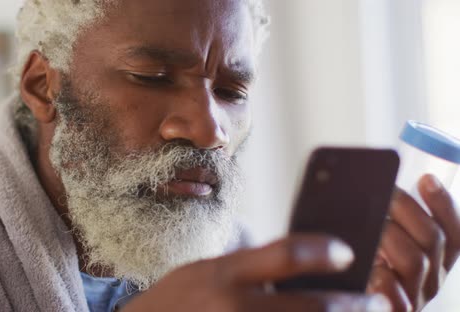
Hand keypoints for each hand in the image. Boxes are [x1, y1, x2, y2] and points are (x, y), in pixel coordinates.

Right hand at [123, 235, 390, 311]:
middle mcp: (233, 307)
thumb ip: (250, 267)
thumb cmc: (179, 299)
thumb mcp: (208, 269)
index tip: (348, 251)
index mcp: (223, 273)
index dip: (323, 251)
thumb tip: (307, 265)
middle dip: (353, 305)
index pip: (286, 254)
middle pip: (311, 308)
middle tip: (377, 302)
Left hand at [368, 175, 459, 310]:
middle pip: (433, 239)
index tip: (426, 179)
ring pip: (415, 261)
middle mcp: (432, 279)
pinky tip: (369, 265)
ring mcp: (415, 297)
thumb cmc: (361, 270)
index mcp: (436, 261)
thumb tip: (371, 184)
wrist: (349, 305)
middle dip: (407, 208)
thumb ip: (383, 220)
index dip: (444, 204)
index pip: (455, 232)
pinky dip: (382, 277)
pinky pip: (396, 295)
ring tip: (371, 223)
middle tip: (384, 193)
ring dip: (390, 235)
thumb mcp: (377, 243)